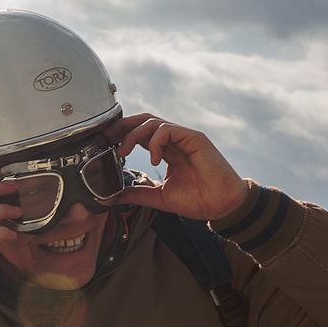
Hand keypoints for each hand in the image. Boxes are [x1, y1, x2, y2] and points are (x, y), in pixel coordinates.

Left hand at [105, 113, 249, 219]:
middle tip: (106, 139)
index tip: (105, 145)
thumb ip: (138, 193)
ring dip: (133, 134)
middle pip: (143, 121)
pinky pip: (167, 130)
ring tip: (124, 151)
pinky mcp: (194, 138)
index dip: (121, 135)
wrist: (222, 205)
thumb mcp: (159, 197)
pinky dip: (155, 141)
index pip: (140, 134)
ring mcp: (184, 137)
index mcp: (167, 151)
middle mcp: (174, 141)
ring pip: (152, 122)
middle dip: (122, 127)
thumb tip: (115, 196)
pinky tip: (154, 159)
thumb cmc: (198, 200)